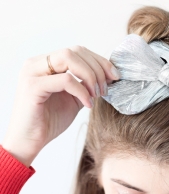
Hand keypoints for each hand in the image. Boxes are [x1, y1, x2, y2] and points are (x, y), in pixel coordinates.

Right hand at [2, 46, 119, 166]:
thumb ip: (86, 84)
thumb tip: (109, 74)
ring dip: (90, 76)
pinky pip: (65, 79)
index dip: (99, 61)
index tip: (114, 76)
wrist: (30, 143)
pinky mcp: (32, 86)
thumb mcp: (74, 98)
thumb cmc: (49, 122)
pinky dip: (81, 90)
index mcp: (45, 64)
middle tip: (105, 89)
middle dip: (97, 68)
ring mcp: (32, 72)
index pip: (77, 51)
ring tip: (96, 95)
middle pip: (75, 51)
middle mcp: (36, 64)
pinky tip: (87, 104)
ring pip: (69, 58)